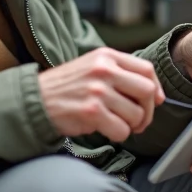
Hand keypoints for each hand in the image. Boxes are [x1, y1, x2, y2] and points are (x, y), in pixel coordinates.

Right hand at [38, 47, 164, 142]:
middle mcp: (104, 70)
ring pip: (136, 114)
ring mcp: (97, 90)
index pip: (147, 69)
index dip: (156, 88)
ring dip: (131, 126)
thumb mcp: (92, 66)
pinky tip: (106, 130)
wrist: (35, 100)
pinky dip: (118, 135)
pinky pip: (122, 130)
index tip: (155, 101)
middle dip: (147, 111)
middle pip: (147, 91)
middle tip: (138, 120)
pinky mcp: (91, 112)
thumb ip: (120, 73)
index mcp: (106, 56)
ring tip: (118, 124)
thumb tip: (155, 92)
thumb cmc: (66, 87)